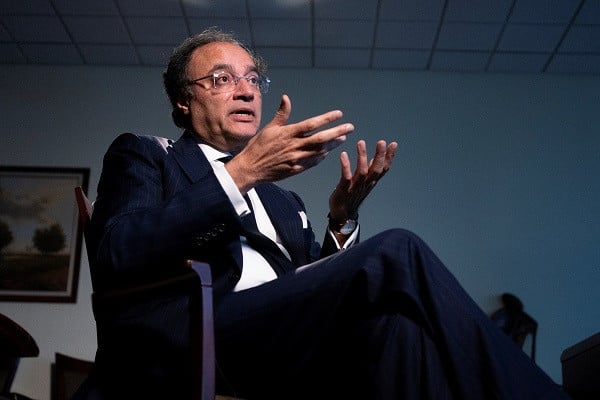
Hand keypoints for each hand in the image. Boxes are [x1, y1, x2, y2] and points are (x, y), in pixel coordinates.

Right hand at [226, 94, 353, 192]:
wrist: (251, 168)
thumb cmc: (258, 147)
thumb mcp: (269, 128)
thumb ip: (281, 114)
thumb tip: (286, 98)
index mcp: (288, 133)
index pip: (312, 124)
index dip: (327, 118)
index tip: (339, 114)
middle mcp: (294, 146)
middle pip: (321, 138)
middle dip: (337, 132)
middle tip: (350, 127)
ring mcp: (296, 159)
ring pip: (320, 151)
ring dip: (333, 145)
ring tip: (343, 138)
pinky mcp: (296, 169)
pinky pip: (313, 162)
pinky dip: (322, 156)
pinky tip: (328, 152)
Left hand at [328, 139, 397, 222]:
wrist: (342, 214)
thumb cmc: (352, 195)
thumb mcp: (364, 181)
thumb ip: (371, 169)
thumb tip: (378, 157)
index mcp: (371, 181)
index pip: (384, 168)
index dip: (389, 157)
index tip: (394, 144)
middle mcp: (366, 184)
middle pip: (376, 169)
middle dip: (380, 155)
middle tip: (382, 142)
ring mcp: (356, 187)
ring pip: (363, 171)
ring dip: (363, 157)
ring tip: (361, 142)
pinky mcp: (344, 189)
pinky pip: (346, 177)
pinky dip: (346, 166)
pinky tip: (343, 155)